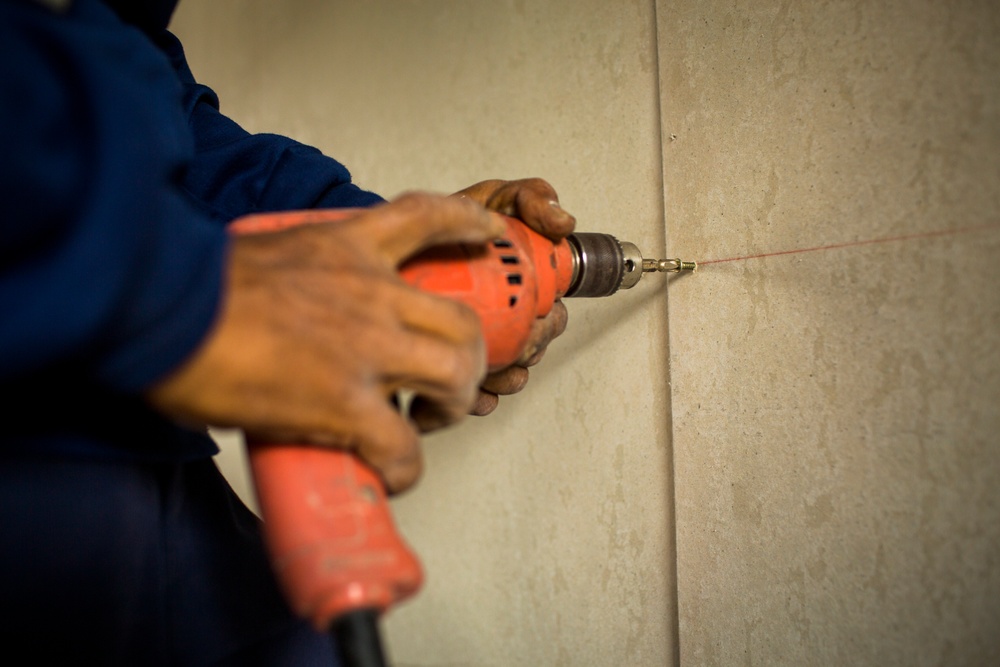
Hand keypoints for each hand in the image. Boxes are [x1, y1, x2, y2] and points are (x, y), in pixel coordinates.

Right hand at [146, 193, 505, 492]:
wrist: (158, 305)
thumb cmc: (193, 284)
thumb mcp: (266, 253)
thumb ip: (304, 276)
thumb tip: (298, 317)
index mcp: (348, 248)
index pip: (426, 218)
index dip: (467, 225)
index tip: (488, 233)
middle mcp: (371, 292)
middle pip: (461, 321)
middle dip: (472, 358)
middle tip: (448, 382)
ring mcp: (364, 344)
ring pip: (454, 373)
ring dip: (454, 406)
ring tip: (429, 422)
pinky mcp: (343, 398)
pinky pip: (400, 443)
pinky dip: (405, 467)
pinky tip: (393, 473)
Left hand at [453, 178, 574, 414]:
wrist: (396, 238)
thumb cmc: (451, 222)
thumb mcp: (495, 197)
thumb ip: (531, 198)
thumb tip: (562, 221)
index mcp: (522, 287)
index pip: (554, 315)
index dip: (550, 319)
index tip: (538, 311)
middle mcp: (505, 317)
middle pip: (533, 348)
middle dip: (527, 348)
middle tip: (511, 337)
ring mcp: (480, 340)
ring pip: (508, 375)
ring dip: (505, 376)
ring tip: (489, 365)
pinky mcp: (449, 360)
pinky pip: (475, 394)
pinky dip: (479, 397)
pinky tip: (472, 390)